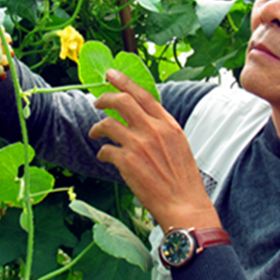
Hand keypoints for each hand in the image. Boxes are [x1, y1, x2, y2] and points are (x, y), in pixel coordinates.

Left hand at [88, 69, 220, 232]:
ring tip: (95, 133)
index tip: (111, 74)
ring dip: (97, 128)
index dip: (124, 81)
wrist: (184, 205)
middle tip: (96, 102)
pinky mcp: (127, 162)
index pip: (143, 94)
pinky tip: (104, 157)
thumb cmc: (183, 179)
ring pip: (107, 124)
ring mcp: (139, 145)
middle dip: (104, 98)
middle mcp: (153, 130)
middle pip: (121, 101)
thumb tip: (143, 119)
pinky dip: (102, 153)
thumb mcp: (179, 145)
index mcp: (168, 125)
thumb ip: (161, 129)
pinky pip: (105, 150)